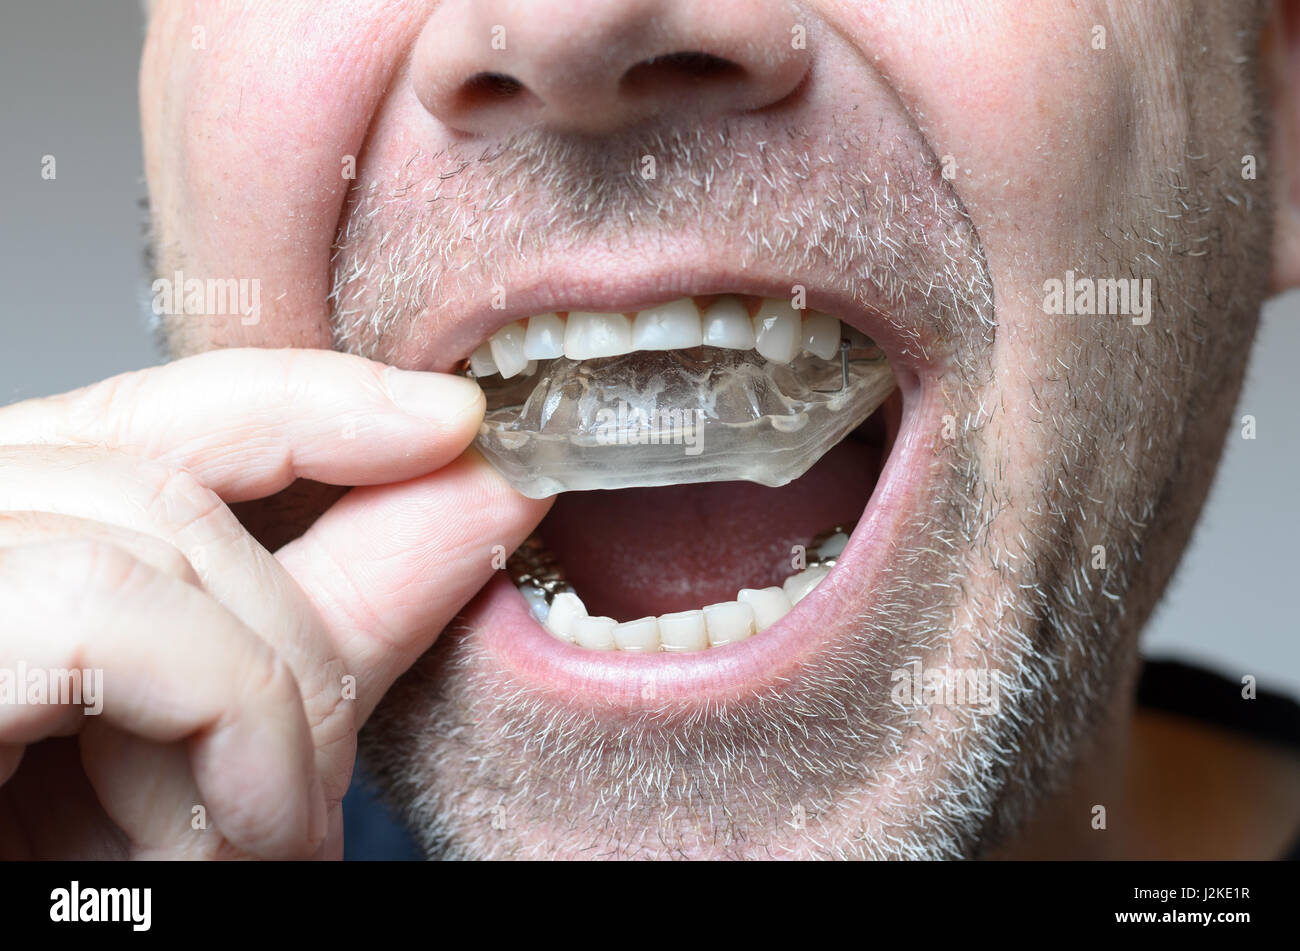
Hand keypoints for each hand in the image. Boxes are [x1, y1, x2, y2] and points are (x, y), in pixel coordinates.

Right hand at [0, 348, 548, 858]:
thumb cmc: (74, 875)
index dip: (314, 400)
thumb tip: (481, 492)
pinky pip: (107, 610)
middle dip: (298, 626)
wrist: (26, 927)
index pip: (159, 410)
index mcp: (5, 554)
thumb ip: (340, 607)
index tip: (452, 422)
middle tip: (323, 781)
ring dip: (267, 699)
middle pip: (165, 474)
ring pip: (151, 539)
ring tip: (269, 832)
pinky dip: (223, 715)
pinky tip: (242, 831)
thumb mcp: (213, 742)